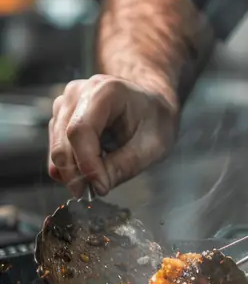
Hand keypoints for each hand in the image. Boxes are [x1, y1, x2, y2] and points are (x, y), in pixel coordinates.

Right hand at [48, 75, 178, 196]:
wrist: (150, 104)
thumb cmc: (155, 118)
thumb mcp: (153, 144)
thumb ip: (126, 164)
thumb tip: (98, 185)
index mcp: (105, 91)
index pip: (80, 130)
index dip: (86, 164)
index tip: (101, 187)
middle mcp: (78, 92)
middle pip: (63, 141)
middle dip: (77, 174)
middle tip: (96, 192)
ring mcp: (65, 103)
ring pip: (56, 148)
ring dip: (72, 172)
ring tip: (98, 179)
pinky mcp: (60, 117)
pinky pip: (56, 148)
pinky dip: (70, 165)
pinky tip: (91, 167)